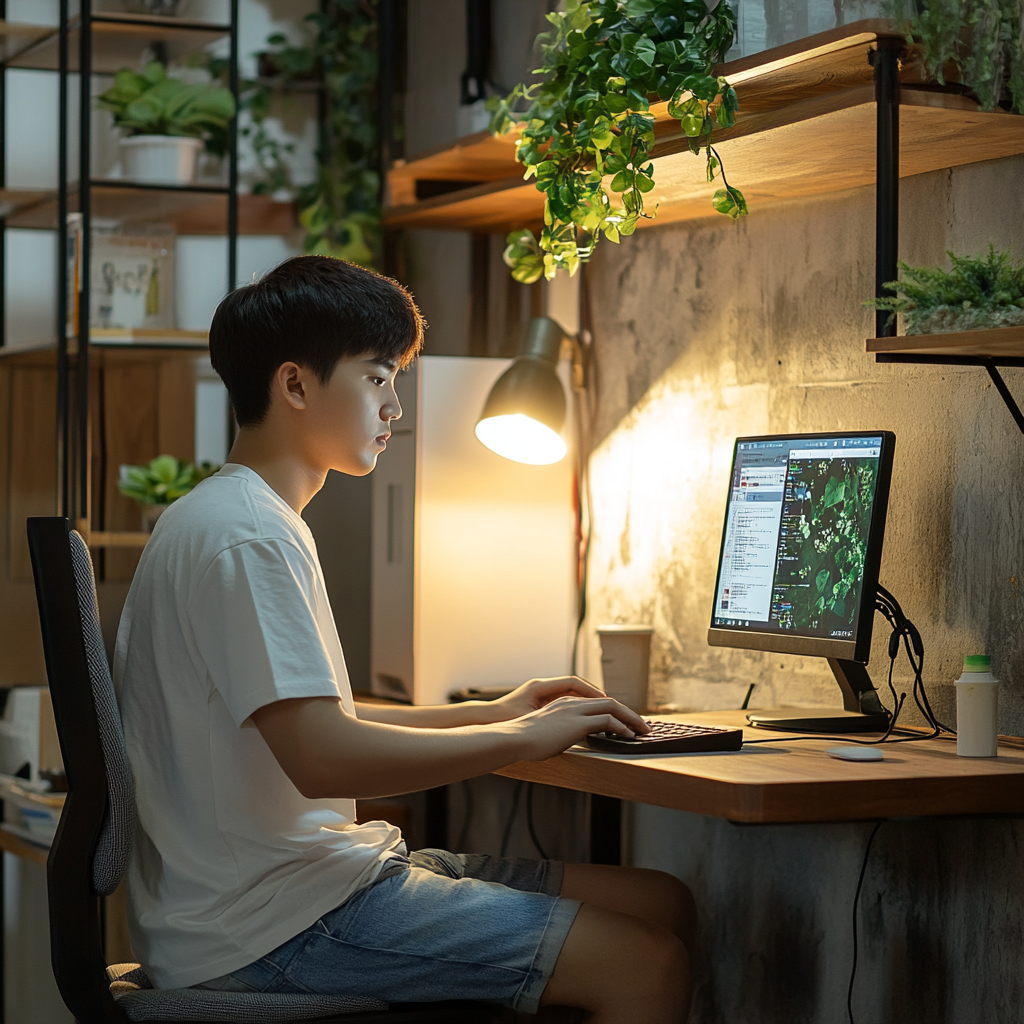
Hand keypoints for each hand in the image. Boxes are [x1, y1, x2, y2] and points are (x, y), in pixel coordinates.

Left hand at [492, 675, 611, 720]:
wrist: (487, 720)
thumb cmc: (504, 718)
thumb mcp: (531, 718)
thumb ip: (551, 716)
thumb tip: (570, 718)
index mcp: (541, 687)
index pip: (573, 683)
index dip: (591, 691)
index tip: (605, 700)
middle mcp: (542, 687)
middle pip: (575, 687)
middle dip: (594, 696)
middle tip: (612, 706)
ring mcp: (542, 694)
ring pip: (571, 694)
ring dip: (587, 702)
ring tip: (603, 712)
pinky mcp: (540, 703)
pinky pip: (564, 702)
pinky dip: (577, 708)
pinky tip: (585, 719)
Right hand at [511, 695, 650, 761]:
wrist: (513, 738)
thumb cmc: (523, 740)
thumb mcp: (544, 732)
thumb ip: (557, 732)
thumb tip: (563, 742)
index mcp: (562, 703)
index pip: (595, 702)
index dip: (612, 711)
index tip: (624, 721)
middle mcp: (571, 703)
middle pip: (608, 701)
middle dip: (628, 712)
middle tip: (642, 724)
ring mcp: (575, 711)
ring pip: (612, 707)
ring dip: (631, 718)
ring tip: (644, 730)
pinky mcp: (578, 722)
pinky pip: (607, 720)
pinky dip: (622, 727)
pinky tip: (629, 735)